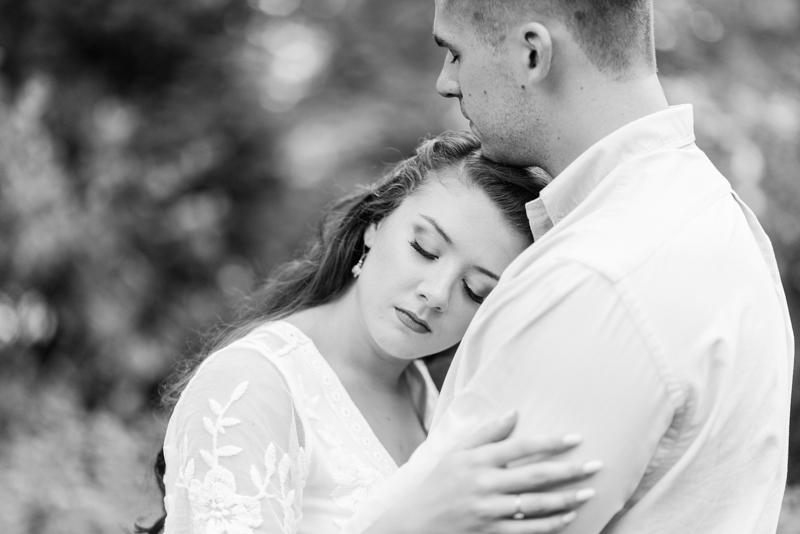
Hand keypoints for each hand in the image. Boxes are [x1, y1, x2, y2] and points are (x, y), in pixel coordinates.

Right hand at [364, 412, 600, 533]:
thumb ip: (487, 433)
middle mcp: (483, 484)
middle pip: (534, 476)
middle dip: (568, 470)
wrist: (415, 521)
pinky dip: (549, 524)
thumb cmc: (439, 481)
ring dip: (565, 499)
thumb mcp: (457, 451)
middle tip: (596, 465)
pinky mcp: (489, 533)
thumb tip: (514, 413)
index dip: (550, 442)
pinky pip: (526, 530)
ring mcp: (487, 511)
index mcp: (477, 460)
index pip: (520, 447)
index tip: (576, 438)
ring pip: (534, 506)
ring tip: (588, 492)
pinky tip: (568, 516)